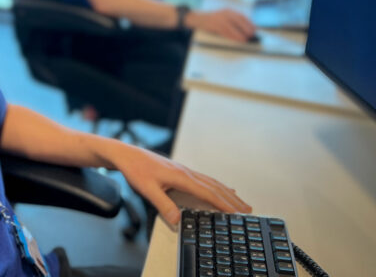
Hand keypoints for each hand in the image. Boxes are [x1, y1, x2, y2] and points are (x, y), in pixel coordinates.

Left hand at [113, 145, 251, 225]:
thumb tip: (178, 220)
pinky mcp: (179, 171)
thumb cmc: (135, 169)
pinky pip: (204, 179)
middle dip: (232, 200)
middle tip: (249, 211)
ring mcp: (184, 170)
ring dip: (227, 193)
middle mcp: (186, 172)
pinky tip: (219, 188)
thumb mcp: (147, 190)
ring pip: (211, 182)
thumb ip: (163, 204)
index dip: (224, 204)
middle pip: (214, 187)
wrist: (126, 154)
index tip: (238, 214)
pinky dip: (216, 186)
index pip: (208, 193)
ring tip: (240, 201)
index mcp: (181, 176)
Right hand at [185, 8, 255, 41]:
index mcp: (228, 11)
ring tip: (245, 39)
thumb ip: (232, 21)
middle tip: (251, 35)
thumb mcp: (223, 17)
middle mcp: (225, 14)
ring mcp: (219, 19)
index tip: (255, 29)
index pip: (241, 16)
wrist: (198, 19)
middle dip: (246, 28)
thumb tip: (245, 29)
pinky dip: (232, 36)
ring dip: (240, 34)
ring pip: (232, 27)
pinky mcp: (215, 25)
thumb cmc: (212, 20)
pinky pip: (225, 32)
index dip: (249, 23)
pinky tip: (236, 40)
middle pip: (238, 21)